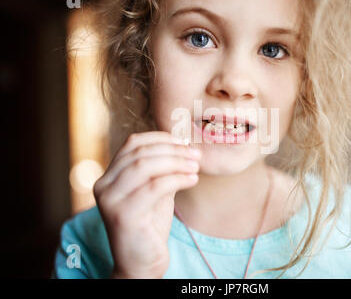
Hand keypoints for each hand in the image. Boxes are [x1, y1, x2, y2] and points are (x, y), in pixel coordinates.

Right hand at [93, 131, 200, 278]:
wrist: (142, 263)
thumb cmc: (150, 226)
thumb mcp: (155, 191)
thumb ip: (162, 170)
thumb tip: (183, 145)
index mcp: (109, 177)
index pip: (132, 144)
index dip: (160, 138)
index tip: (184, 142)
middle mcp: (103, 186)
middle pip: (140, 153)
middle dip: (172, 150)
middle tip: (195, 154)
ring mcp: (110, 200)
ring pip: (145, 166)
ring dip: (176, 162)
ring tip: (195, 166)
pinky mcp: (123, 215)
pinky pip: (154, 187)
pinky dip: (177, 179)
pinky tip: (192, 180)